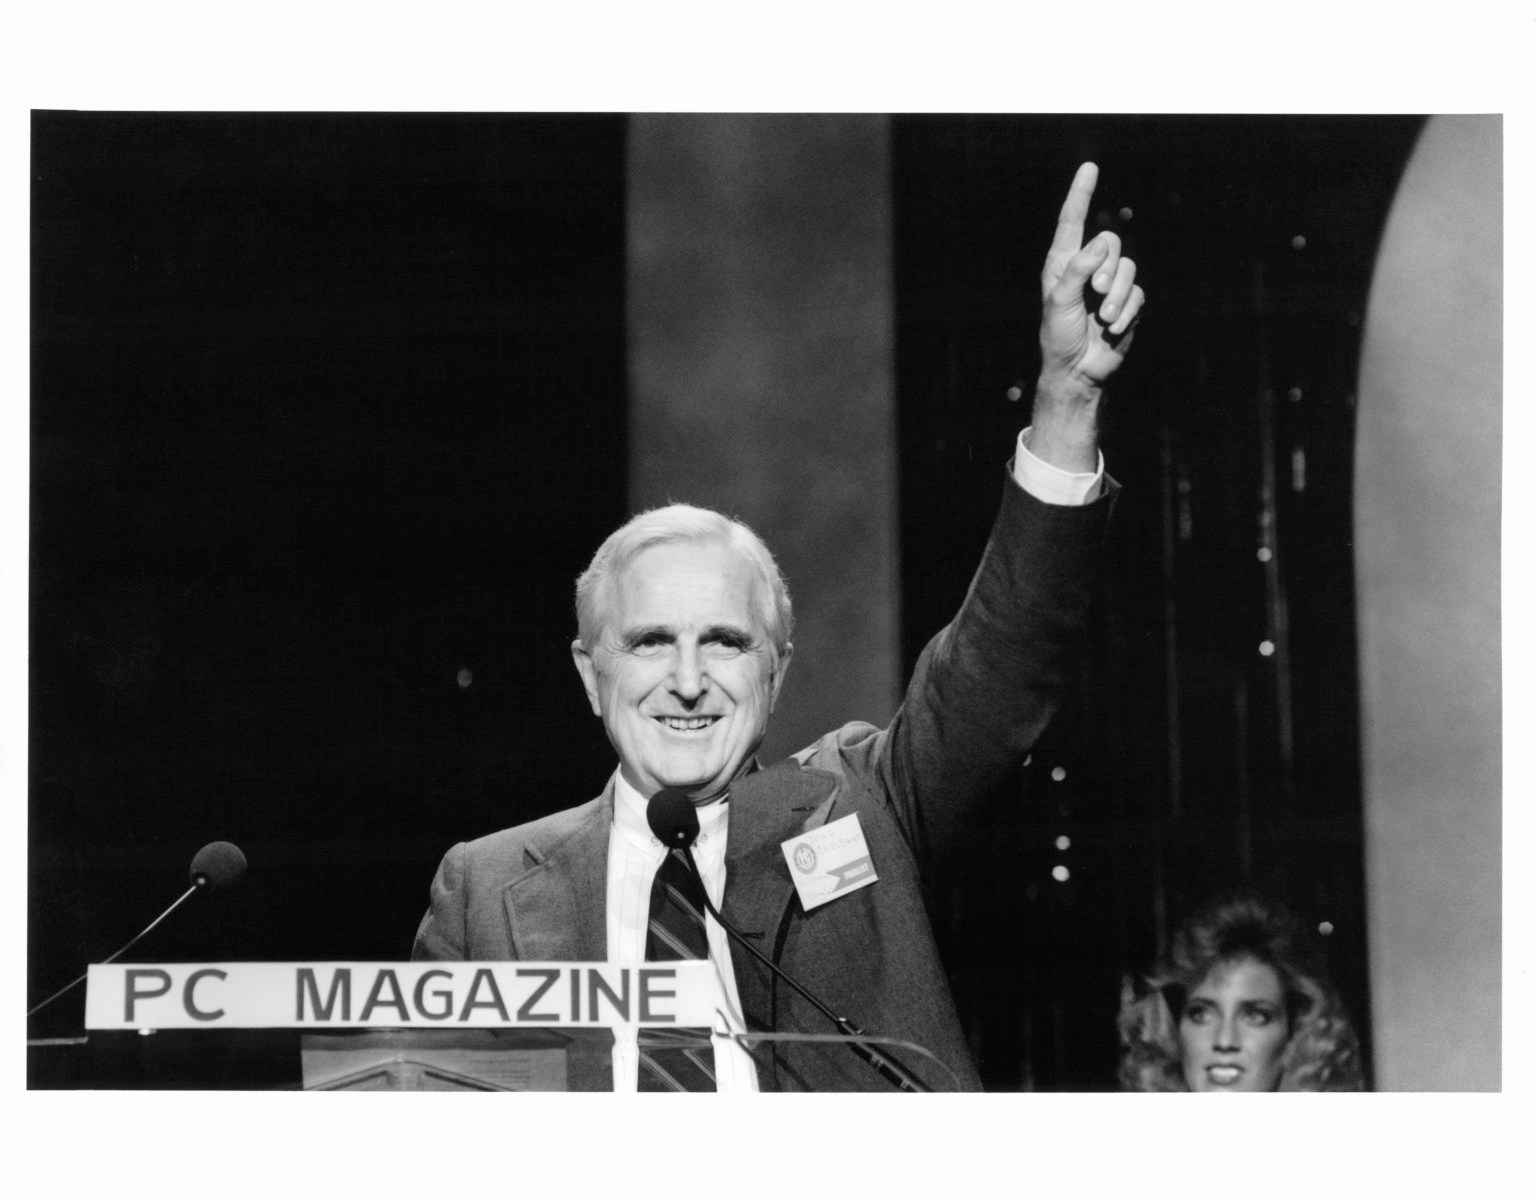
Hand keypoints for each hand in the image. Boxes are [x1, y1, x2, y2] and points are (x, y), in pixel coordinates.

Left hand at [1029, 162, 1144, 471]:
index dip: (1082, 194)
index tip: (1090, 168)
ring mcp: (1109, 284)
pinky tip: (1114, 327)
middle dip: (1107, 266)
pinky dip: (1128, 311)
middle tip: (1096, 293)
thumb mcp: (1058, 303)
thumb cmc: (1058, 337)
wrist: (1077, 371)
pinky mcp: (1127, 302)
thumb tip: (1098, 245)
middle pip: (1111, 240)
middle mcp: (1087, 267)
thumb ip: (1075, 271)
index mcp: (1063, 262)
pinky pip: (1138, 293)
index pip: (1073, 220)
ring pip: (1128, 266)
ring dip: (1117, 295)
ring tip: (1103, 318)